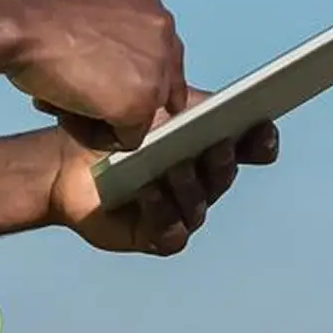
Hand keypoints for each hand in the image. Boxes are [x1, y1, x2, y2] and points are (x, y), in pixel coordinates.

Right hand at [3, 0, 184, 148]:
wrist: (24, 25)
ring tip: (65, 103)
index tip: (116, 89)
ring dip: (107, 117)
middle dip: (124, 98)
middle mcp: (163, 33)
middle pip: (159, 86)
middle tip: (84, 98)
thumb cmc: (40, 16)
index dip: (136, 77)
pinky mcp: (140, 103)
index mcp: (150, 5)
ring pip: (142, 116)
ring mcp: (156, 70)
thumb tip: (110, 59)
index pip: (163, 53)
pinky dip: (98, 137)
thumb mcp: (91, 8)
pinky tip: (67, 115)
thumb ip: (113, 32)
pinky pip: (127, 139)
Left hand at [45, 117, 280, 257]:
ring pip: (198, 204)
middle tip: (215, 144)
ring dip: (188, 185)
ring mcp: (182, 212)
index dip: (262, 141)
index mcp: (211, 147)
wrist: (70, 162)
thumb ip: (186, 101)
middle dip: (222, 161)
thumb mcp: (154, 105)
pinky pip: (170, 231)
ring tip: (173, 165)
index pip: (251, 147)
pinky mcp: (157, 236)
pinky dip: (161, 211)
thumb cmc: (117, 132)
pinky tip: (146, 190)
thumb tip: (218, 96)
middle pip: (225, 174)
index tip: (261, 127)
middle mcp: (203, 183)